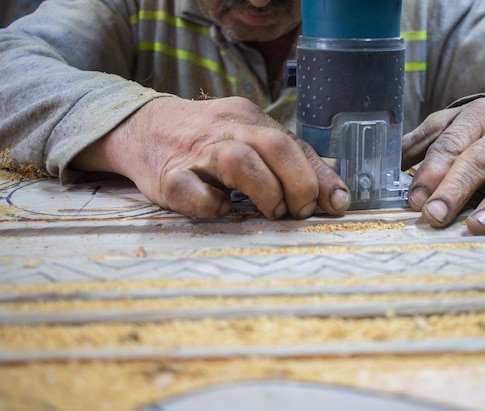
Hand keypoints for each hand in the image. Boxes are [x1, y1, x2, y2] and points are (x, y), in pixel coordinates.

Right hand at [72, 96, 350, 218]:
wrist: (141, 128)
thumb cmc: (206, 140)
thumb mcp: (249, 138)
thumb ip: (290, 162)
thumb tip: (336, 199)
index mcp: (248, 117)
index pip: (293, 142)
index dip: (320, 177)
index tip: (335, 205)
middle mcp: (225, 128)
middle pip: (273, 145)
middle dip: (298, 185)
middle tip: (298, 210)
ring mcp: (195, 151)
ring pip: (238, 162)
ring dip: (265, 193)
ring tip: (270, 211)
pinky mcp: (168, 176)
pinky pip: (193, 192)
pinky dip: (214, 205)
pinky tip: (223, 209)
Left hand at [402, 97, 484, 234]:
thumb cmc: (480, 126)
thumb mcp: (449, 124)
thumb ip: (419, 143)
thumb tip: (384, 163)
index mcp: (471, 120)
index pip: (448, 147)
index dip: (430, 173)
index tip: (414, 199)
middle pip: (476, 162)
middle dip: (454, 190)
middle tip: (435, 216)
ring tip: (478, 226)